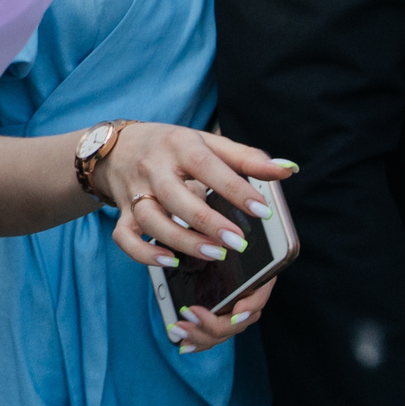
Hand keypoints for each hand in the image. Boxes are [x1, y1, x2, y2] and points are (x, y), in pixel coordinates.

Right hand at [98, 123, 293, 350]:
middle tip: (238, 243)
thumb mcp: (208, 143)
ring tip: (214, 255)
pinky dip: (144, 253)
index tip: (263, 211)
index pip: (207, 165)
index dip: (235, 189)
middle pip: (174, 196)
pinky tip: (171, 262)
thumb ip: (247, 158)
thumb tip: (287, 169)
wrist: (118, 146)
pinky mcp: (123, 212)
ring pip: (150, 220)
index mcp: (179, 146)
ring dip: (181, 240)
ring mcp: (135, 192)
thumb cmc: (173, 147)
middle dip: (207, 222)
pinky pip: (125, 237)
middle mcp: (154, 168)